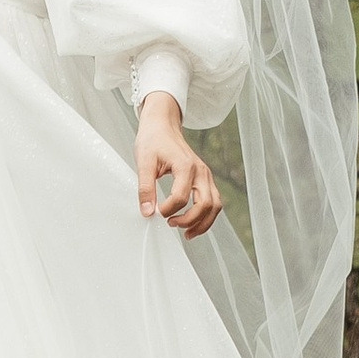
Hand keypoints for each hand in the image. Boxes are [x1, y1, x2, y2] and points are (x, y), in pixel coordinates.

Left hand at [136, 93, 220, 239]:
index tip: (156, 211)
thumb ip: (145, 188)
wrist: (163, 125)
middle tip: (171, 224)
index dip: (168, 209)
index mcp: (186, 165)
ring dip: (203, 222)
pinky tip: (192, 223)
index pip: (180, 197)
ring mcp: (205, 175)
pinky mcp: (205, 178)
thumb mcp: (143, 162)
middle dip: (189, 221)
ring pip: (215, 205)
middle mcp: (200, 171)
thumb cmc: (153, 141)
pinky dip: (206, 216)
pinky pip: (213, 201)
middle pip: (205, 204)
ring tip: (186, 232)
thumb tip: (147, 212)